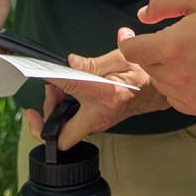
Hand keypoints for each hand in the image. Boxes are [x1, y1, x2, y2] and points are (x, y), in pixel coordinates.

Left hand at [23, 29, 169, 149]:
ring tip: (55, 89)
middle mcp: (99, 117)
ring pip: (64, 132)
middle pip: (61, 137)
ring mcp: (96, 124)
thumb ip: (94, 63)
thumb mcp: (121, 59)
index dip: (49, 93)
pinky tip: (66, 92)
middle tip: (48, 92)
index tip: (39, 86)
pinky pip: (72, 125)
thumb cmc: (142, 76)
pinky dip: (63, 110)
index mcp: (105, 96)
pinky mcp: (95, 123)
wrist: (156, 91)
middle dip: (46, 118)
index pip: (70, 94)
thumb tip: (71, 63)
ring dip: (54, 112)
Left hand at [119, 0, 195, 116]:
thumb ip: (163, 3)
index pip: (131, 50)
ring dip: (165, 67)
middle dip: (153, 49)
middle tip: (176, 37)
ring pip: (160, 82)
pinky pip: (175, 98)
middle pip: (146, 65)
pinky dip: (178, 85)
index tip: (128, 33)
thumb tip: (141, 17)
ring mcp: (188, 95)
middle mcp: (176, 76)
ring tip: (191, 52)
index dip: (126, 39)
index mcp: (172, 47)